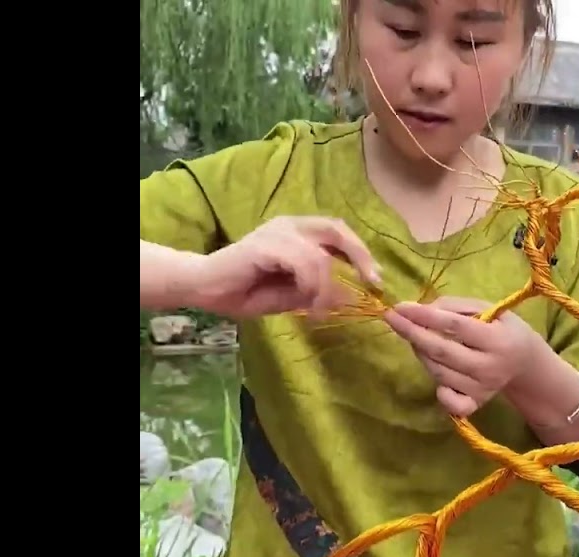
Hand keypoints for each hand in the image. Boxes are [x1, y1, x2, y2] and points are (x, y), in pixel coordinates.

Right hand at [186, 216, 381, 320]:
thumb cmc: (242, 291)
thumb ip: (315, 290)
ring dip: (328, 287)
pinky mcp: (266, 245)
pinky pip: (304, 263)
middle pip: (337, 229)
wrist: (203, 288)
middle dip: (360, 256)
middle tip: (372, 283)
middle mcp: (289, 225)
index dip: (360, 252)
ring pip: (322, 256)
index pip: (337, 232)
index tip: (375, 279)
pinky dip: (313, 286)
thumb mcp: (289, 295)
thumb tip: (348, 295)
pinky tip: (309, 304)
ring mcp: (277, 232)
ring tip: (319, 310)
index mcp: (296, 232)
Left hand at [384, 296, 540, 416]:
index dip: (424, 316)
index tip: (399, 306)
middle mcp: (489, 367)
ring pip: (439, 372)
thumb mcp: (488, 309)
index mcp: (497, 339)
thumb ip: (456, 306)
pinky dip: (438, 390)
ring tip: (415, 336)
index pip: (453, 326)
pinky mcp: (476, 404)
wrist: (526, 363)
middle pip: (441, 351)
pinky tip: (436, 372)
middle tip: (392, 318)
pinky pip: (449, 402)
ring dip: (420, 352)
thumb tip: (422, 310)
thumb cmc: (502, 329)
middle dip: (412, 333)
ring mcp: (482, 389)